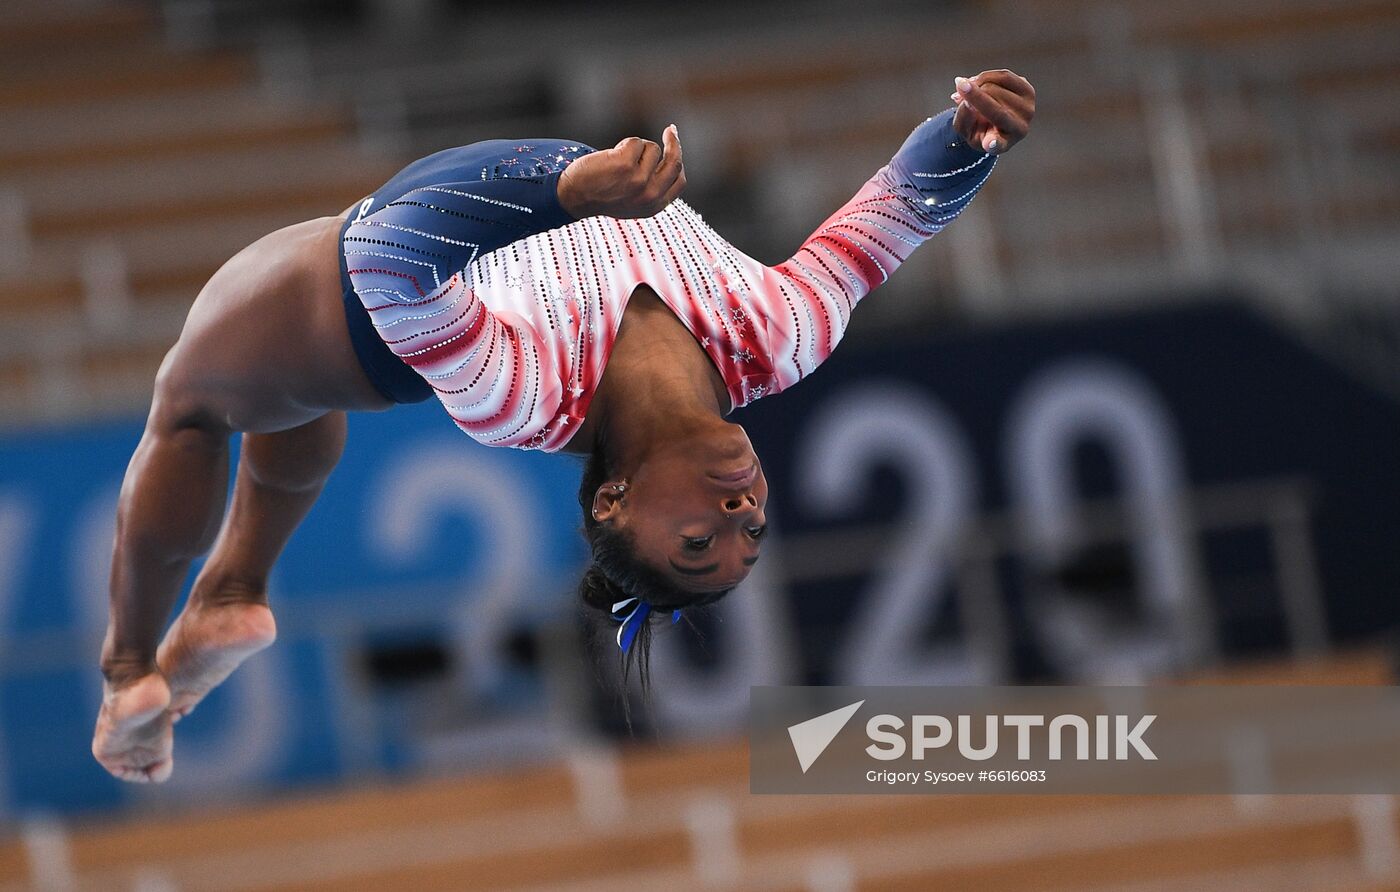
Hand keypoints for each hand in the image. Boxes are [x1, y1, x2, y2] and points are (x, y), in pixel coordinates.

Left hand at [556, 125, 685, 218]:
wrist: (573, 197)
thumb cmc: (601, 196)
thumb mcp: (633, 202)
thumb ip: (652, 188)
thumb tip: (672, 160)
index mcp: (654, 206)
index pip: (680, 181)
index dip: (680, 162)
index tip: (676, 147)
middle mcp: (649, 195)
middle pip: (674, 162)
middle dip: (674, 143)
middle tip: (670, 130)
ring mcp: (638, 180)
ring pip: (652, 149)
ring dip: (637, 147)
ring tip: (618, 159)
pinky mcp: (624, 165)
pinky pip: (635, 142)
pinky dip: (624, 144)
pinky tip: (611, 155)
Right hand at [950, 69, 1035, 153]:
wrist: (997, 119)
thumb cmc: (980, 127)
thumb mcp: (966, 131)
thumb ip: (964, 118)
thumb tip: (968, 101)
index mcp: (1003, 144)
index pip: (998, 144)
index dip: (993, 143)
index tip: (989, 143)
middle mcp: (1019, 128)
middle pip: (991, 107)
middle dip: (972, 95)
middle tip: (958, 89)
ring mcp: (1027, 108)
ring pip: (995, 88)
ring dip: (977, 84)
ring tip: (967, 88)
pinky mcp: (1028, 90)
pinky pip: (1003, 76)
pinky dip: (986, 76)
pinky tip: (978, 81)